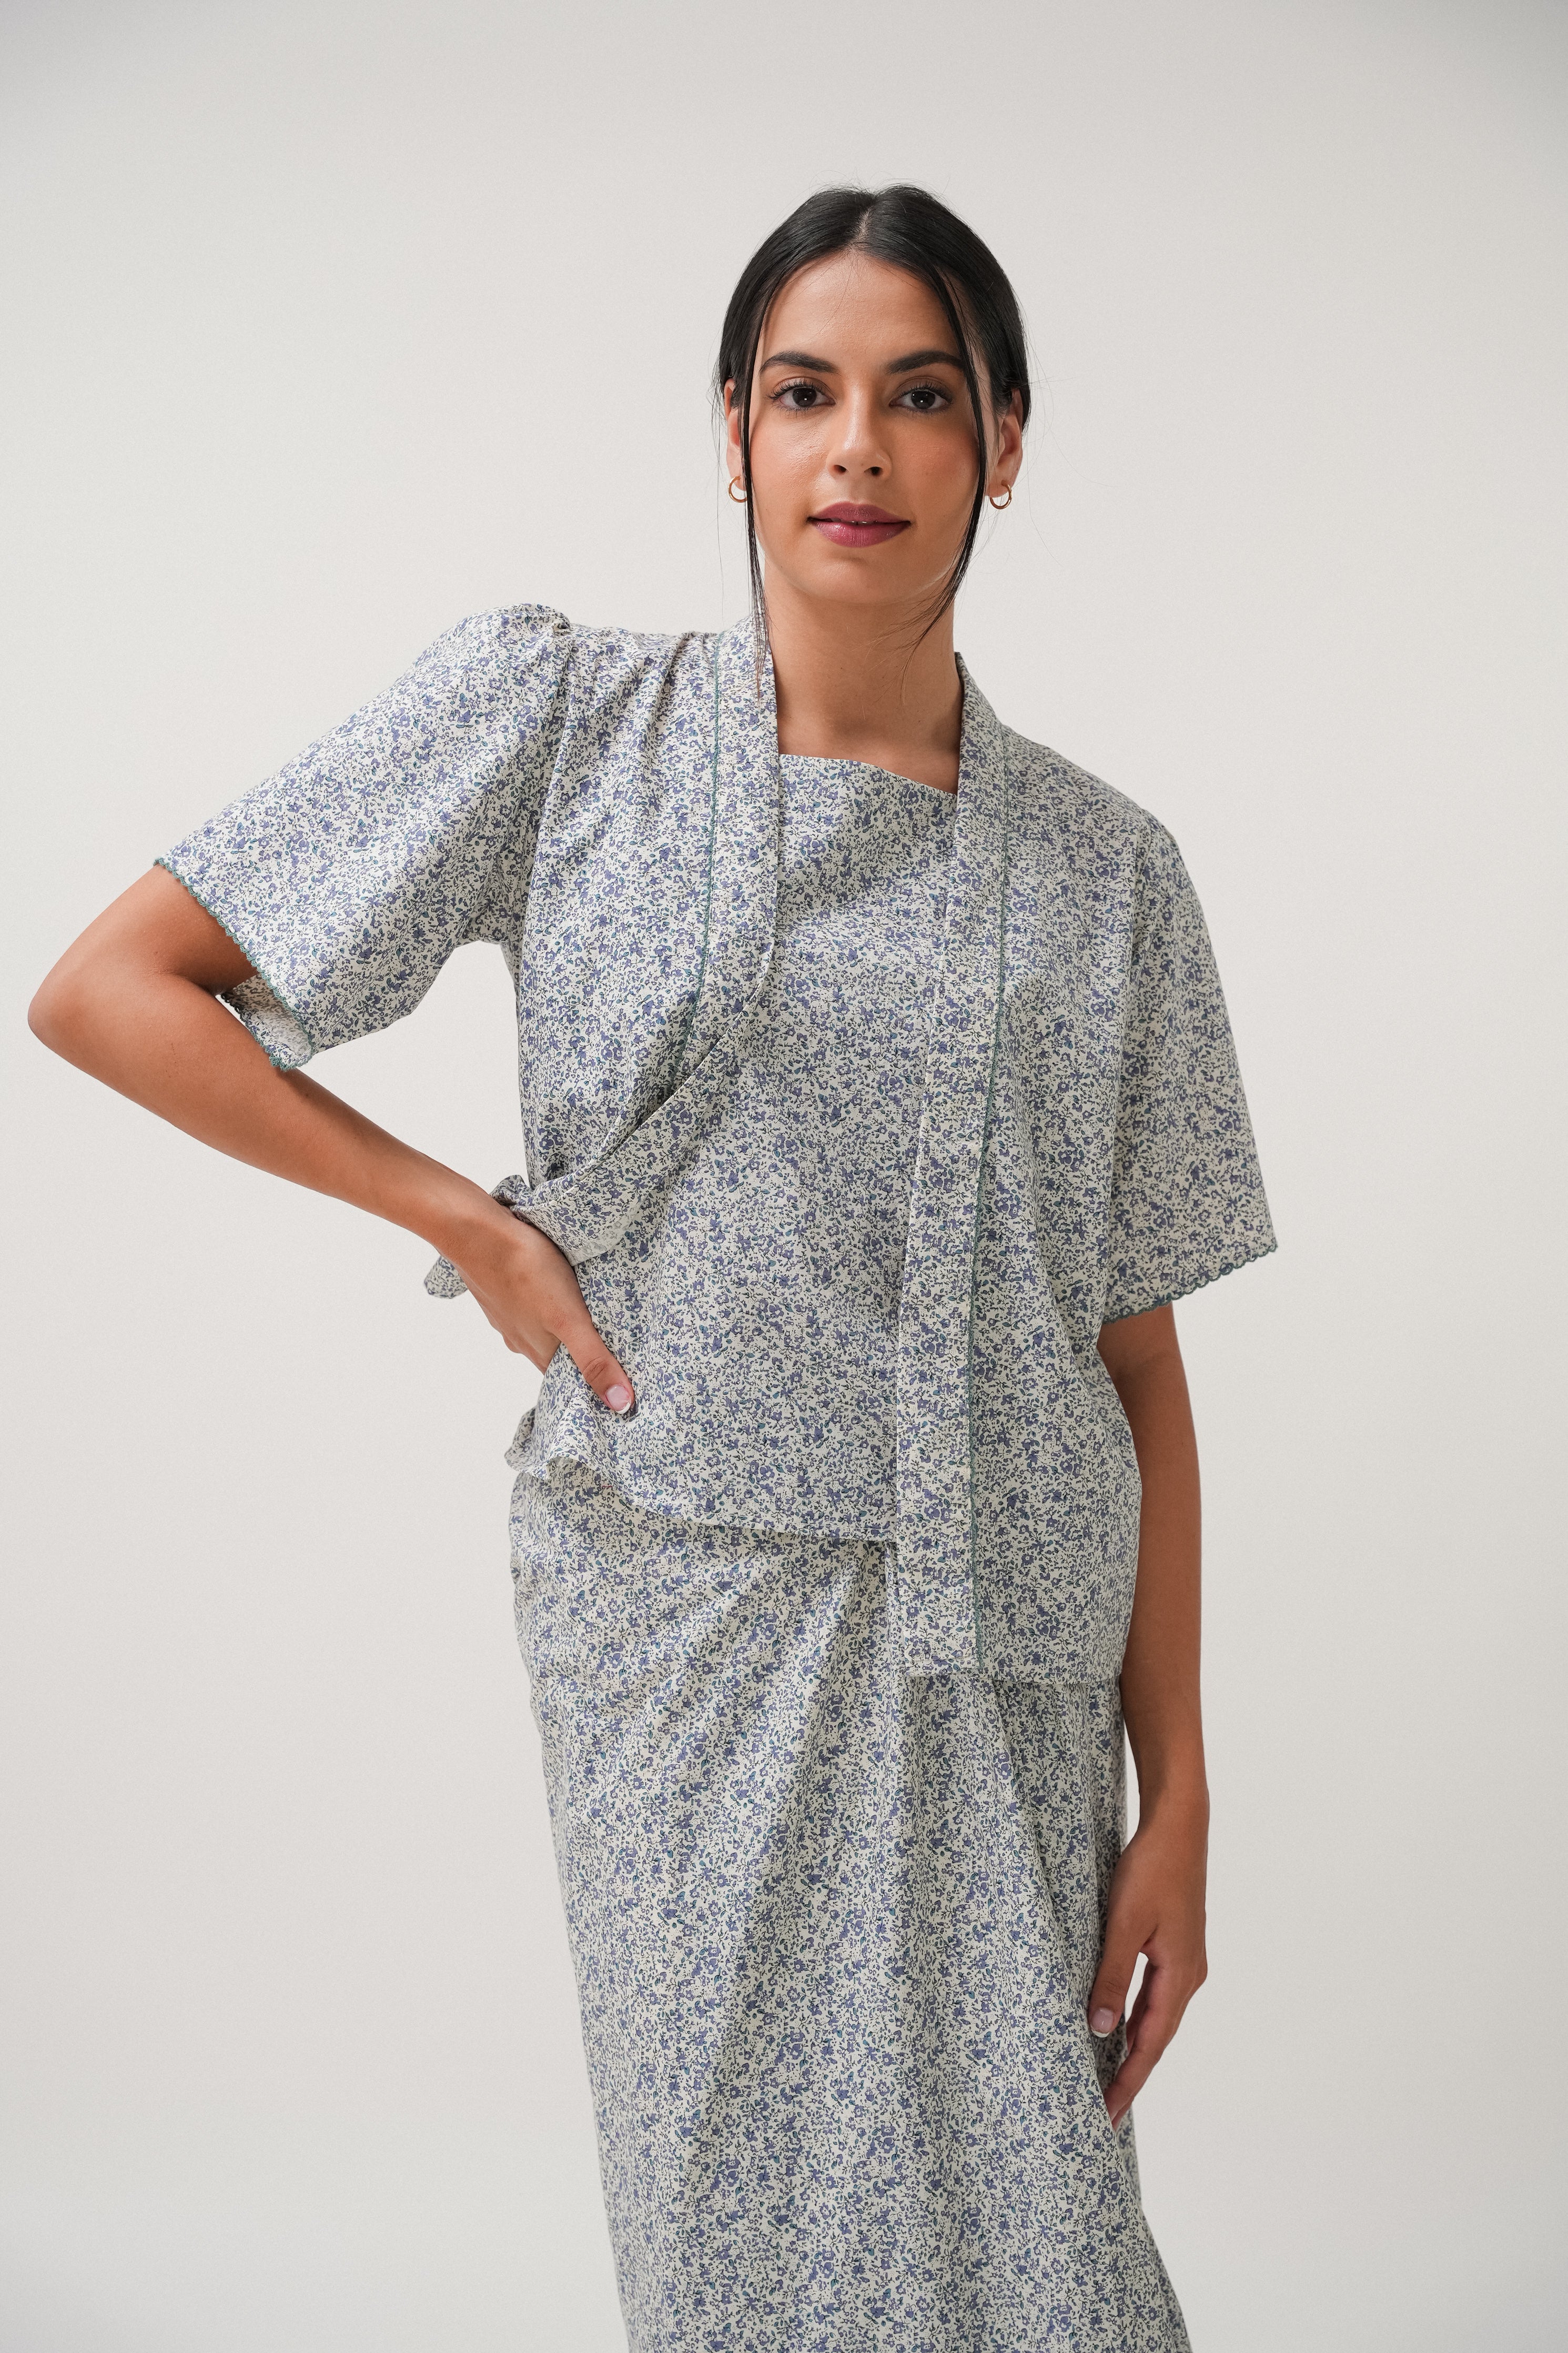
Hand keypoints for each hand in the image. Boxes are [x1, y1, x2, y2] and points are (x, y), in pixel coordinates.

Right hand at [451, 1204, 635, 1413]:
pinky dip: (545, 1302)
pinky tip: (554, 1287)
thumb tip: (619, 1404)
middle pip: (557, 1356)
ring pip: (542, 1329)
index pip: (569, 1381)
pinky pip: (529, 1304)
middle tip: (612, 1342)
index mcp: (539, 1353)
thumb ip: (594, 1360)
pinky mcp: (502, 1289)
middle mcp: (521, 1340)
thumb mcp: (570, 1319)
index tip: (617, 1378)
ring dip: (562, 1327)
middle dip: (582, 1353)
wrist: (476, 1232)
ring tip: (588, 1313)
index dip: (593, 1382)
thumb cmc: (525, 1271)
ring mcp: (508, 1315)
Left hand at [1087, 1800, 1207, 2129]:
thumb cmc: (1152, 1870)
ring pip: (1157, 2018)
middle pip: (1156, 2039)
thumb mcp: (1124, 1925)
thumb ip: (1112, 1977)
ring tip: (1108, 2078)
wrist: (1179, 1826)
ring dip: (1135, 2048)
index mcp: (1180, 1976)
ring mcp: (1185, 1961)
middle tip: (1104, 2110)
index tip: (1108, 2116)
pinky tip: (1120, 2025)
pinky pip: (1156, 1996)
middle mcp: (1189, 1976)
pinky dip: (1138, 2018)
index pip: (1149, 2045)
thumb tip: (1100, 2030)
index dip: (1128, 2082)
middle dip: (1130, 2075)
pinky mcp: (1176, 1946)